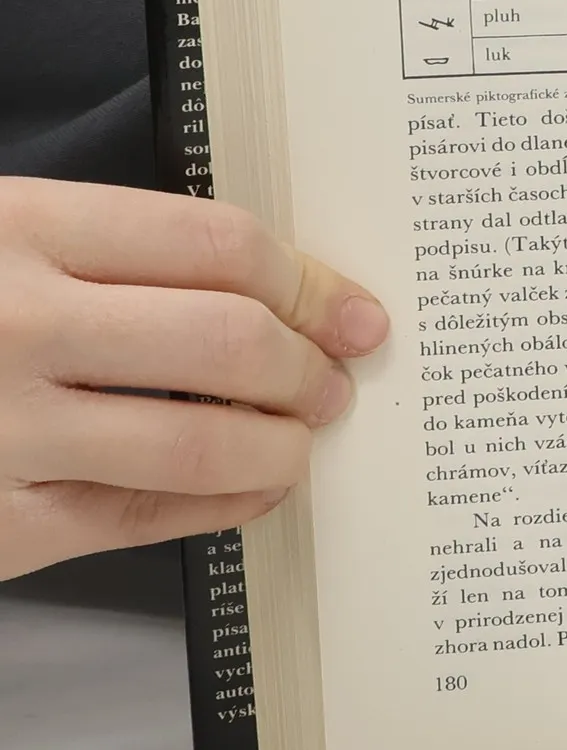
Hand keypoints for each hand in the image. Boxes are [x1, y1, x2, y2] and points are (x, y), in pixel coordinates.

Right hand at [0, 179, 388, 577]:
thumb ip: (95, 250)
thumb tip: (259, 286)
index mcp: (13, 230)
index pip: (215, 246)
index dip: (308, 280)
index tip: (349, 305)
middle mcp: (11, 327)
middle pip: (227, 341)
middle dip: (308, 364)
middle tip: (336, 377)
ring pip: (200, 441)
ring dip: (282, 442)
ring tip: (302, 435)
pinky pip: (142, 518)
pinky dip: (222, 503)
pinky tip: (250, 489)